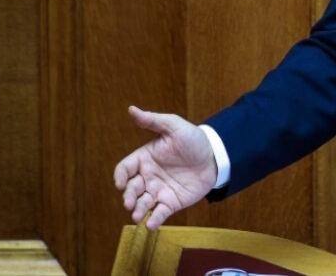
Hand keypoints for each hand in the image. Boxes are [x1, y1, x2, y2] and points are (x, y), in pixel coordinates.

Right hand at [113, 106, 217, 229]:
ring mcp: (158, 190)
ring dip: (137, 210)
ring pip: (142, 203)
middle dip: (128, 197)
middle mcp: (148, 176)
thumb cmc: (193, 140)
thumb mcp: (174, 126)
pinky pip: (159, 213)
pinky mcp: (171, 202)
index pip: (124, 168)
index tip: (120, 183)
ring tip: (137, 216)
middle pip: (131, 189)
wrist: (216, 156)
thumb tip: (131, 109)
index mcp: (144, 158)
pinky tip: (150, 225)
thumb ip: (153, 120)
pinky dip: (154, 220)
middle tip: (129, 203)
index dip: (119, 176)